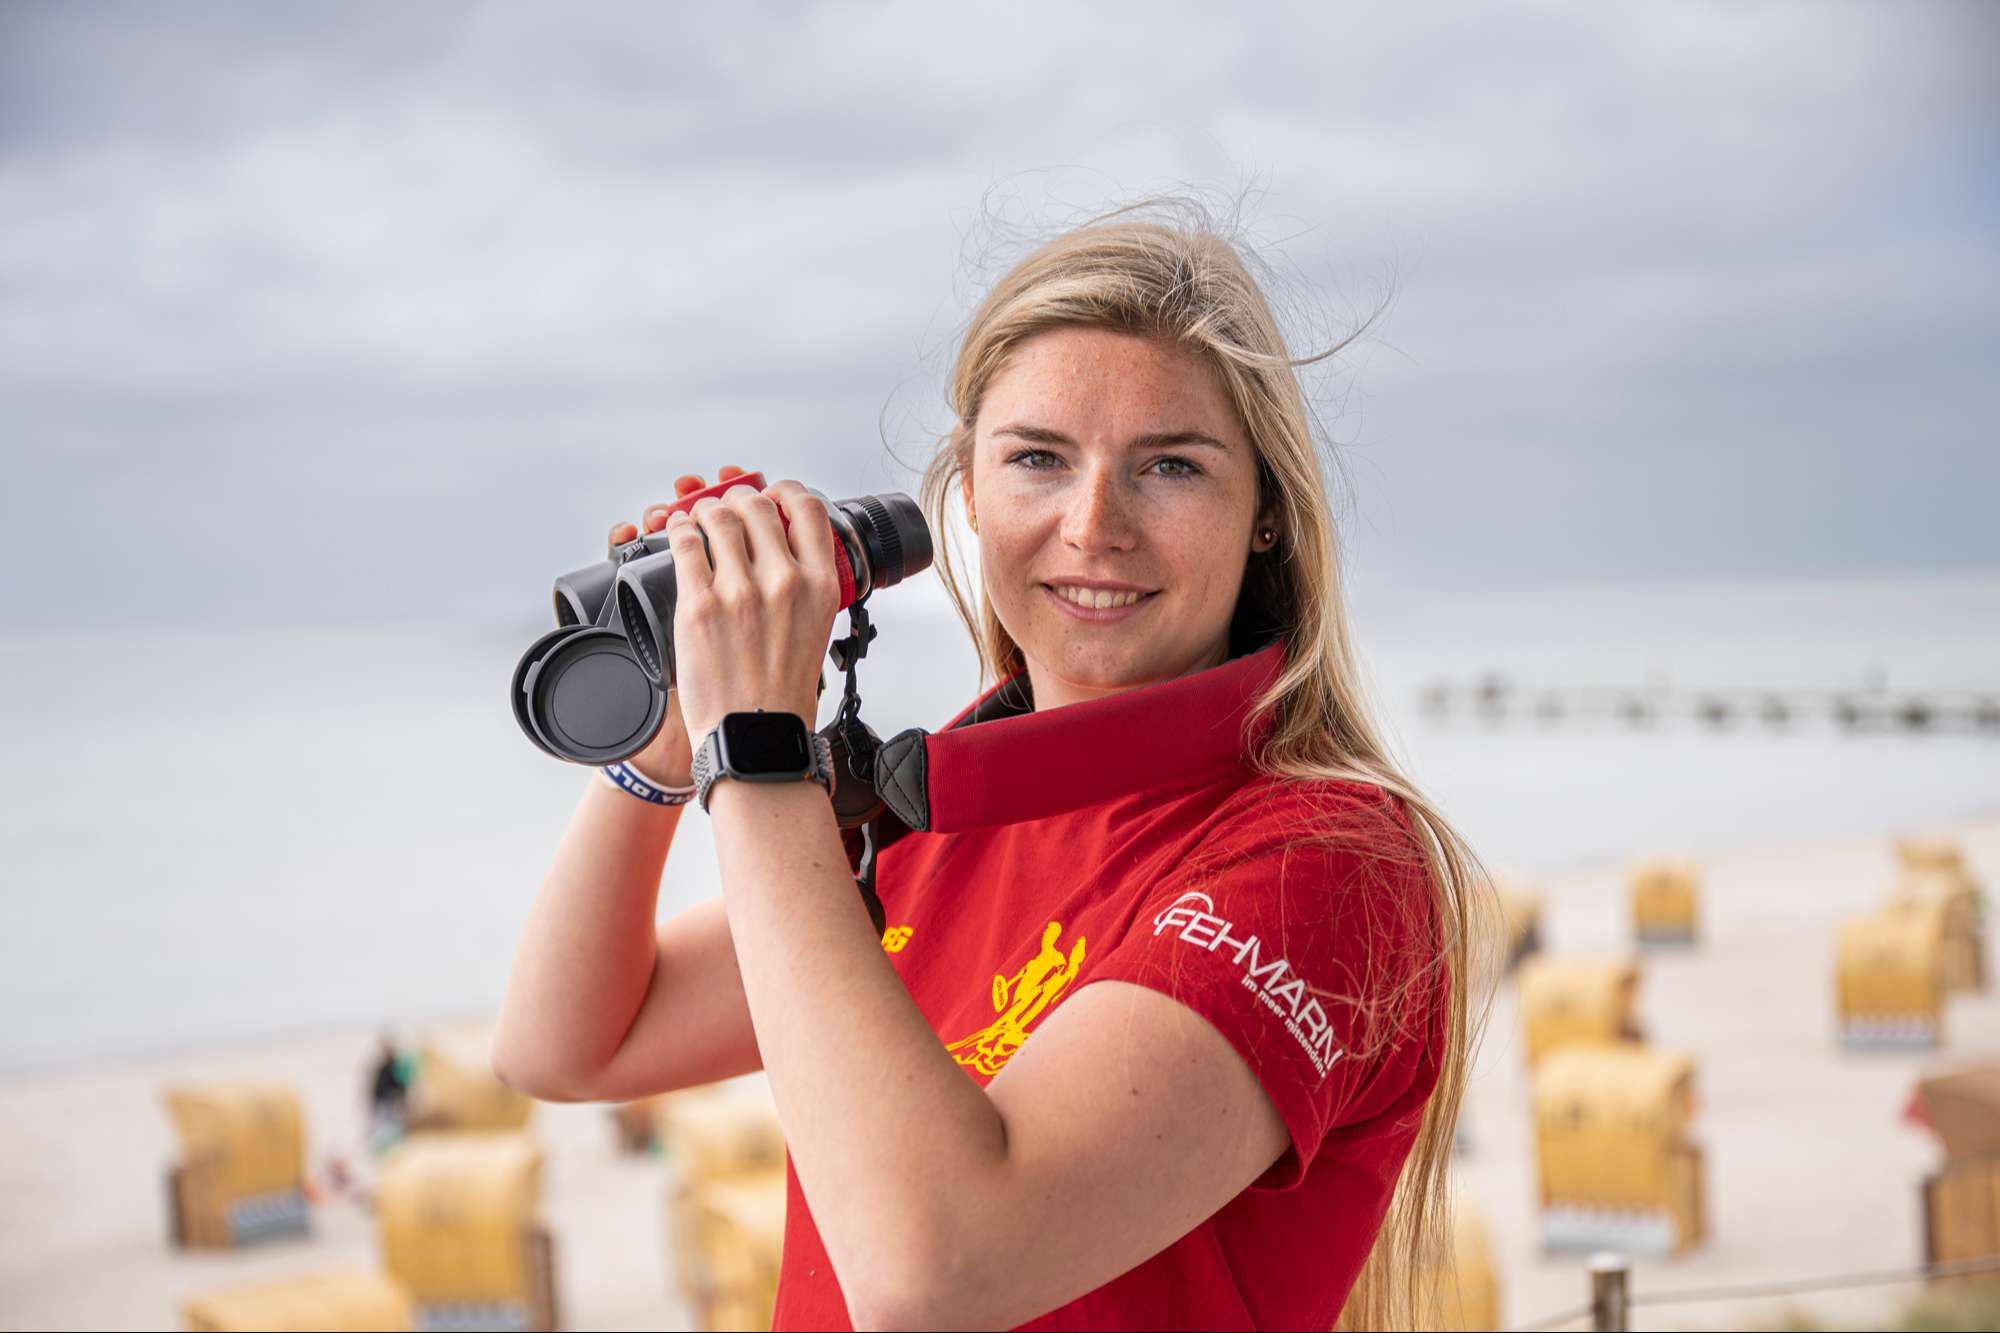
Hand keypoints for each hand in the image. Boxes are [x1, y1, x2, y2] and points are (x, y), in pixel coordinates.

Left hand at [663, 479, 841, 744]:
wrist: (753, 734)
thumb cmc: (783, 692)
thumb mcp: (817, 628)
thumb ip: (806, 586)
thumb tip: (787, 551)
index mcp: (820, 585)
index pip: (808, 509)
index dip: (784, 491)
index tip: (772, 494)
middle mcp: (784, 581)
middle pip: (757, 506)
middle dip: (738, 499)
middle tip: (730, 508)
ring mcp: (740, 591)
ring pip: (719, 517)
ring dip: (707, 511)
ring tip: (702, 520)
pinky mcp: (700, 604)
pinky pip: (686, 544)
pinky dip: (681, 531)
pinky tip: (681, 534)